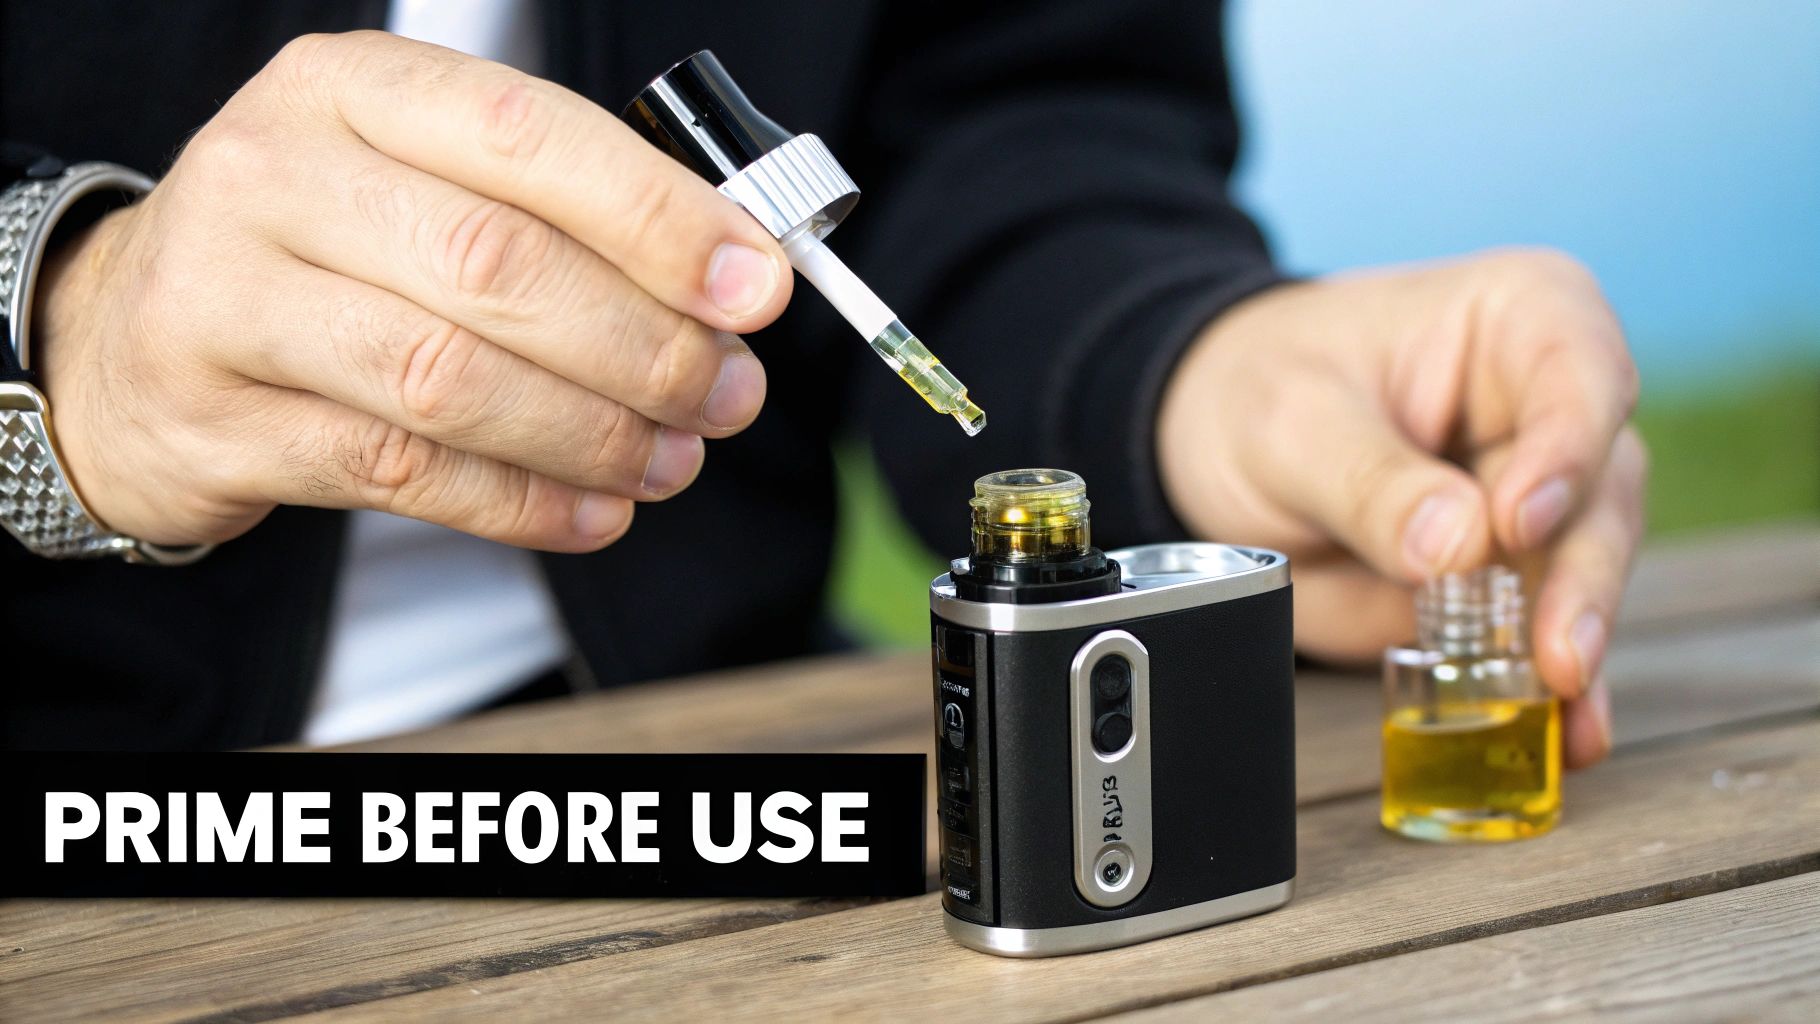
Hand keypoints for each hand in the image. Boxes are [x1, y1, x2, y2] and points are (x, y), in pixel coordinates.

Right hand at [35, 31, 790, 550]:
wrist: (128, 339)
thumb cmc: (326, 251)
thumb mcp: (421, 182)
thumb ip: (559, 211)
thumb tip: (731, 278)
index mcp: (349, 89)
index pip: (527, 136)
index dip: (659, 218)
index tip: (756, 288)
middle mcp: (274, 173)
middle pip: (497, 266)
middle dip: (643, 345)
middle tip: (728, 395)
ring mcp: (228, 298)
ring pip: (449, 379)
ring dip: (591, 433)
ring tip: (673, 460)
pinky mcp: (218, 420)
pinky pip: (401, 472)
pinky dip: (521, 503)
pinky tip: (594, 512)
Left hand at [1158, 249, 1645, 767]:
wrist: (1216, 435)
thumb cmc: (1262, 387)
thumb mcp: (1290, 423)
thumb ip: (1369, 482)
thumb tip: (1456, 545)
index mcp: (1520, 321)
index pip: (1580, 373)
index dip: (1565, 449)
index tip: (1517, 520)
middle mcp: (1551, 408)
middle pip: (1601, 489)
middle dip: (1582, 576)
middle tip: (1559, 651)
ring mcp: (1540, 498)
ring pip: (1586, 570)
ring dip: (1577, 642)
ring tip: (1563, 708)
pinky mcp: (1511, 576)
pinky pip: (1546, 632)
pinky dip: (1557, 690)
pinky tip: (1568, 734)